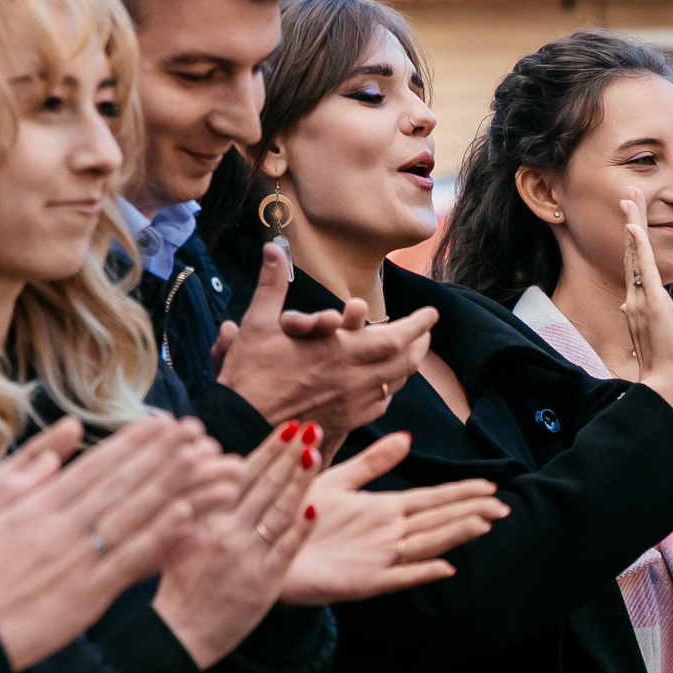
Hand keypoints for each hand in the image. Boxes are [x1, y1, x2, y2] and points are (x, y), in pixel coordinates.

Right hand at [0, 416, 227, 671]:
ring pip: (136, 516)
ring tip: (206, 464)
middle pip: (125, 484)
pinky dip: (160, 541)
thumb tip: (68, 429)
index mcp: (42, 502)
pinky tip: (189, 520)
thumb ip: (27, 464)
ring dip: (175, 488)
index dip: (135, 442)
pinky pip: (131, 563)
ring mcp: (81, 559)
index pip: (98, 465)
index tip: (166, 423)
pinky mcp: (90, 595)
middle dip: (165, 455)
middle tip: (200, 432)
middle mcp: (66, 524)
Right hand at [151, 421, 325, 667]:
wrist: (180, 633)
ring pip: (279, 511)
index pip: (243, 475)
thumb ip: (201, 506)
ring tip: (316, 454)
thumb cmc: (180, 586)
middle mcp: (227, 532)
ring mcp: (247, 556)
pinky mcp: (264, 582)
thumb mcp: (179, 538)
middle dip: (290, 454)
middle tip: (311, 427)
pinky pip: (286, 549)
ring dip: (300, 481)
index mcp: (207, 519)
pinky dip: (301, 528)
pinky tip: (316, 506)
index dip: (268, 449)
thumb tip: (217, 470)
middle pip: (265, 486)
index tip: (288, 426)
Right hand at [215, 243, 438, 446]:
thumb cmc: (249, 374)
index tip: (432, 312)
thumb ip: (272, 285)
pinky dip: (386, 391)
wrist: (241, 424)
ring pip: (394, 385)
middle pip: (405, 363)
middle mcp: (352, 379)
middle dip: (421, 344)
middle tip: (426, 331)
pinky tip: (382, 385)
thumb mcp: (259, 324)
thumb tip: (273, 249)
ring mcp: (351, 404)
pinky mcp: (344, 423)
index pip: (396, 338)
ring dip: (406, 367)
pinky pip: (378, 407)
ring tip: (411, 353)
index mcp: (339, 352)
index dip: (419, 324)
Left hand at [280, 431, 509, 603]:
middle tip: (503, 505)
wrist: (264, 542)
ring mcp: (378, 558)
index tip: (491, 484)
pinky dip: (420, 572)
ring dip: (455, 535)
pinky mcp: (362, 582)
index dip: (461, 492)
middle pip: (438, 520)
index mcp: (383, 510)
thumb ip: (372, 463)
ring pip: (426, 544)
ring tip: (484, 523)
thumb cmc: (296, 514)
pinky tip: (444, 566)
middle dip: (470, 512)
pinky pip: (397, 577)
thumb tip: (406, 437)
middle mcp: (387, 534)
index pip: (432, 499)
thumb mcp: (336, 480)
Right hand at [620, 199, 672, 413]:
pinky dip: (636, 245)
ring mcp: (640, 299)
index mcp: (636, 306)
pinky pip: (642, 268)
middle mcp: (633, 299)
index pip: (632, 266)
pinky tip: (632, 225)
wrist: (667, 385)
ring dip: (632, 222)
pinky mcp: (651, 302)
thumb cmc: (666, 367)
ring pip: (634, 253)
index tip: (630, 220)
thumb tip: (626, 306)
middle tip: (628, 195)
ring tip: (630, 197)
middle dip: (630, 221)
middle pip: (629, 252)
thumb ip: (640, 319)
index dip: (630, 241)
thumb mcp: (654, 336)